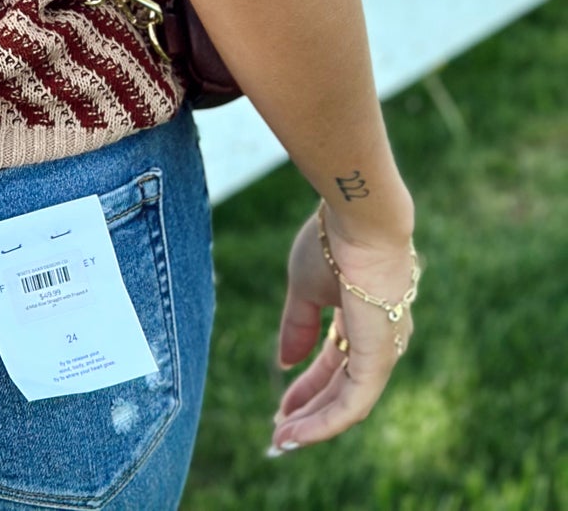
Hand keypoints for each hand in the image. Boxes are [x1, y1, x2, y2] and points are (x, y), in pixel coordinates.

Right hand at [268, 204, 420, 453]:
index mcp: (361, 318)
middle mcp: (378, 339)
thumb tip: (285, 362)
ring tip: (282, 440)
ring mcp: (381, 351)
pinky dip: (325, 422)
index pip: (334, 363)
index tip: (281, 405)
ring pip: (347, 402)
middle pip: (340, 386)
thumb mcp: (305, 287)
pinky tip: (299, 432)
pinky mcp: (377, 359)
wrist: (358, 219)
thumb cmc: (332, 242)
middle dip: (308, 409)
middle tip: (279, 431)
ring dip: (313, 423)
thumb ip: (298, 326)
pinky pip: (352, 403)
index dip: (306, 385)